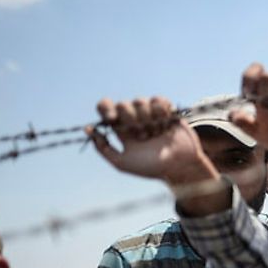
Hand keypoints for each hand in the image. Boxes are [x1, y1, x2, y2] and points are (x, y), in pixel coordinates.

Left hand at [87, 97, 217, 186]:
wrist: (179, 165)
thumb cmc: (151, 167)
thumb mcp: (122, 163)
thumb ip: (104, 148)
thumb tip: (88, 129)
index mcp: (121, 130)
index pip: (106, 109)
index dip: (105, 108)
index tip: (111, 118)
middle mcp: (135, 120)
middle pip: (123, 105)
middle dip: (131, 119)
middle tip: (141, 134)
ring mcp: (150, 114)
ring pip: (140, 101)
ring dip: (147, 119)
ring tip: (156, 132)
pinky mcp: (166, 110)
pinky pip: (158, 100)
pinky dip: (160, 111)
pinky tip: (164, 123)